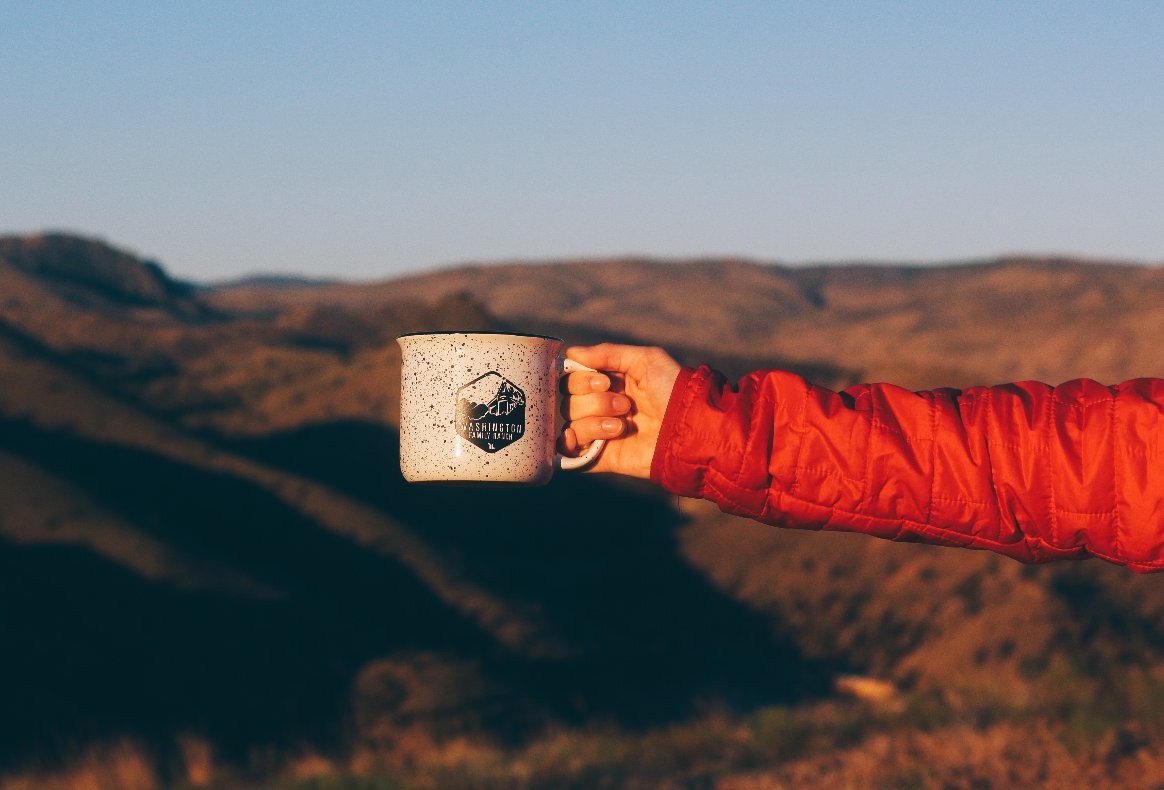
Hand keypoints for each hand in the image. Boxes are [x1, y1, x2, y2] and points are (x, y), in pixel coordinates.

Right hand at [560, 343, 681, 478]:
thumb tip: (570, 353)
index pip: (572, 378)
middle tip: (625, 405)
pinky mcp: (601, 457)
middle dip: (595, 401)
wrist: (689, 428)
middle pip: (569, 401)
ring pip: (571, 424)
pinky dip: (570, 444)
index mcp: (607, 382)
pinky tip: (589, 440)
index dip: (580, 379)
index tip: (604, 381)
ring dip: (595, 422)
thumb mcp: (645, 360)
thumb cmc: (673, 390)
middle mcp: (600, 406)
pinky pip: (569, 452)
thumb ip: (607, 353)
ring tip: (623, 426)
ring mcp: (599, 433)